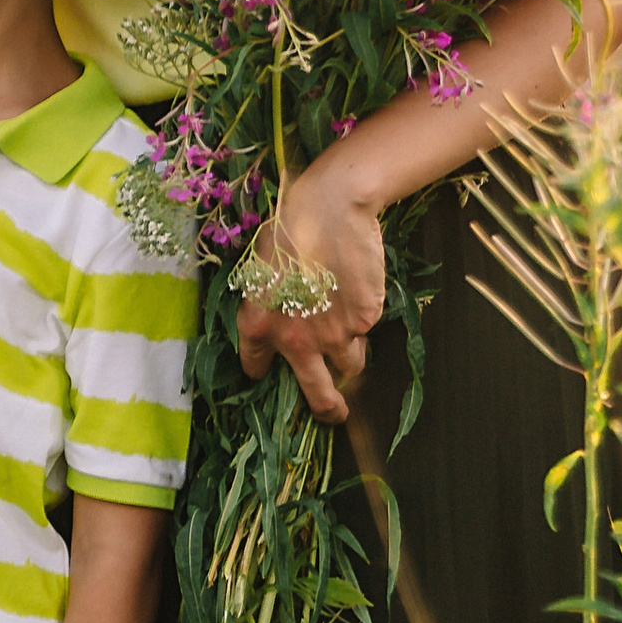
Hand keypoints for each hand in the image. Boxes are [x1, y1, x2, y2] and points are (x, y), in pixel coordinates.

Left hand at [235, 153, 385, 419]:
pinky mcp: (364, 321)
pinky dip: (363, 320)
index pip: (255, 365)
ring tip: (348, 334)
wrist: (329, 208)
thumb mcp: (259, 267)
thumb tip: (282, 318)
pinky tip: (357, 290)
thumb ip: (268, 303)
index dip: (262, 371)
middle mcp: (296, 340)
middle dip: (327, 409)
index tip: (266, 374)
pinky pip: (366, 331)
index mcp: (258, 324)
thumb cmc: (288, 225)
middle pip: (317, 394)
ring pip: (350, 366)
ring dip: (350, 359)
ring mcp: (334, 335)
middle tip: (333, 414)